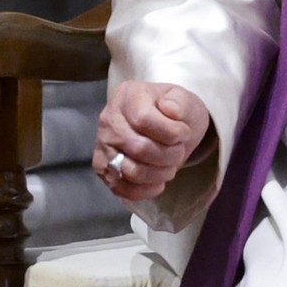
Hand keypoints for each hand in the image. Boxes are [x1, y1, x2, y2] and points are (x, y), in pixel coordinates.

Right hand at [95, 81, 211, 201]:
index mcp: (128, 96)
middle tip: (179, 151)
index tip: (184, 133)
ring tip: (170, 166)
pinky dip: (144, 190)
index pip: (144, 119)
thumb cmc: (174, 112)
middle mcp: (109, 119)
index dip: (170, 132)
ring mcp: (102, 145)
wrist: (165, 126)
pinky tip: (158, 182)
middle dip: (169, 155)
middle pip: (139, 148)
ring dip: (159, 174)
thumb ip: (180, 103)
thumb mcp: (185, 100)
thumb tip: (169, 110)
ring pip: (130, 171)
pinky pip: (120, 188)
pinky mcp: (102, 168)